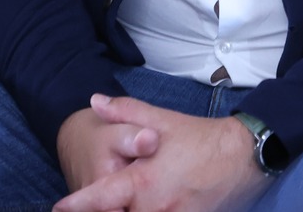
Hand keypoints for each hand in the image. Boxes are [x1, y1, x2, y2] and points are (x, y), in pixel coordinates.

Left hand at [53, 95, 265, 211]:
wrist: (243, 157)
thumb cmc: (199, 138)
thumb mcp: (161, 120)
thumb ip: (125, 112)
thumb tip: (95, 101)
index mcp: (142, 181)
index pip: (101, 198)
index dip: (78, 205)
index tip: (60, 208)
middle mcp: (154, 207)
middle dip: (108, 209)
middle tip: (93, 203)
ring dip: (127, 211)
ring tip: (123, 202)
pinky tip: (146, 205)